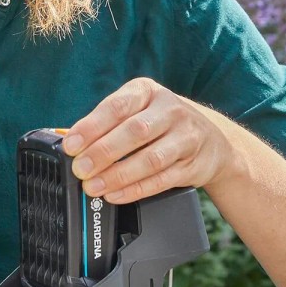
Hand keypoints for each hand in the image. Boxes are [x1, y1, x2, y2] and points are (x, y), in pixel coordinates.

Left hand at [62, 78, 234, 205]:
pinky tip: (116, 195)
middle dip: (103, 152)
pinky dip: (135, 190)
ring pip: (150, 159)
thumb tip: (74, 143)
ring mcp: (185, 137)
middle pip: (135, 132)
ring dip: (118, 175)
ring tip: (94, 187)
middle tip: (81, 169)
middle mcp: (170, 110)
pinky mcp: (192, 165)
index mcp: (148, 91)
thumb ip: (109, 122)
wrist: (213, 139)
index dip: (92, 126)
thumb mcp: (139, 108)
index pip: (118, 106)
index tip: (71, 144)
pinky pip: (161, 180)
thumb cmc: (162, 122)